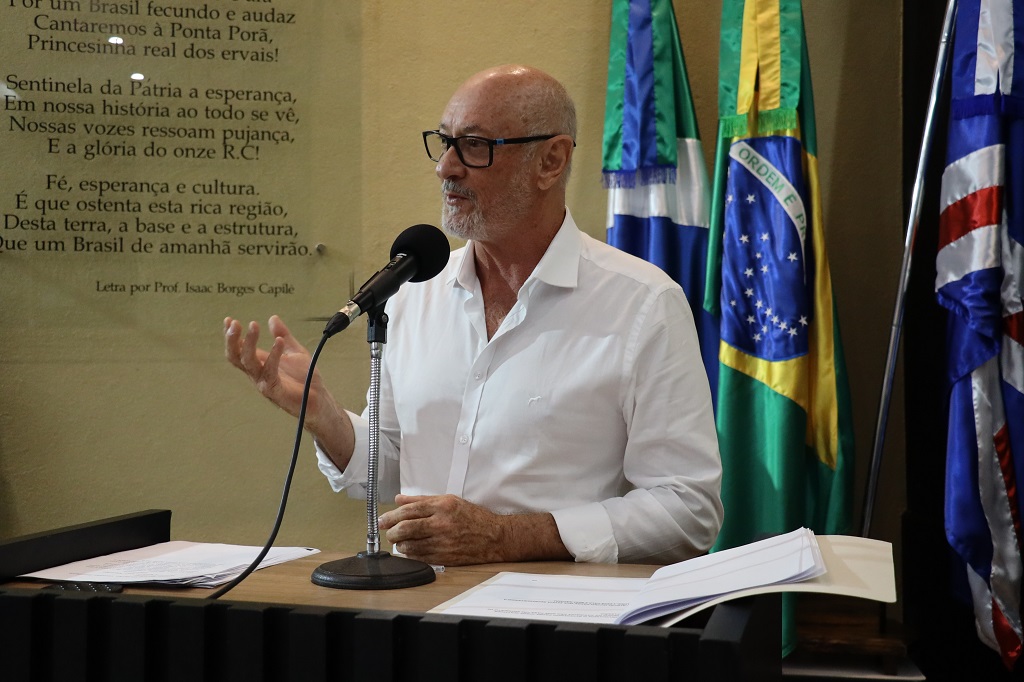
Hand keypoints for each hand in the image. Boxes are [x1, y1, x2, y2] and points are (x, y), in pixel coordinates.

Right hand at [224, 315, 352, 463]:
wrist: (318, 398)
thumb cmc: (304, 378)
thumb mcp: (293, 351)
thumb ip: (283, 334)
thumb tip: (273, 317)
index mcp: (259, 363)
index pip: (237, 349)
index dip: (231, 336)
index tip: (229, 319)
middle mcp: (257, 373)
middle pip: (235, 357)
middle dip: (232, 340)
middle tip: (235, 323)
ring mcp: (264, 382)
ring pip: (248, 362)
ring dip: (249, 343)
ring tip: (253, 325)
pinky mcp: (275, 390)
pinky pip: (270, 372)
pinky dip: (274, 355)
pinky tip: (279, 341)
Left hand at [379, 494, 570, 565]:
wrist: (495, 536)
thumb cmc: (473, 517)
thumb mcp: (450, 501)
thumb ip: (423, 500)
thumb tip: (400, 499)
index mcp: (443, 506)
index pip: (410, 510)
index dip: (392, 516)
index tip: (382, 520)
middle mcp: (442, 523)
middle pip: (407, 528)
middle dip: (392, 531)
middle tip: (387, 532)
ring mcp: (443, 541)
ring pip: (411, 545)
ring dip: (400, 544)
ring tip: (398, 542)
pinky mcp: (445, 557)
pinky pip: (420, 557)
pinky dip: (410, 554)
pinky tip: (408, 551)